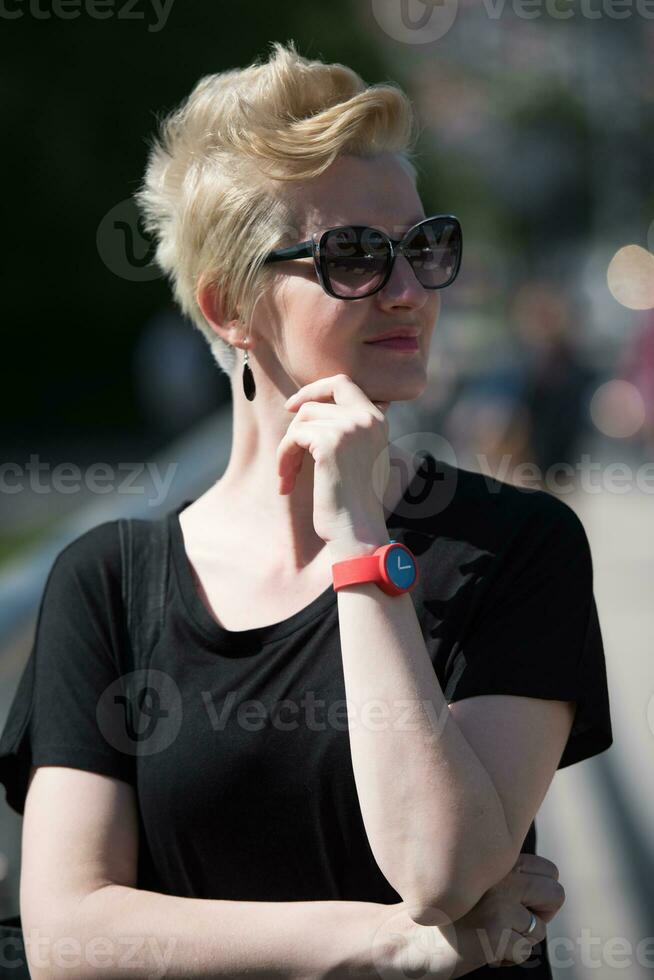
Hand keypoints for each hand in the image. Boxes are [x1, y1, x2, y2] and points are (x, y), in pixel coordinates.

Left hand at [278, 374, 390, 547]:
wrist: (358, 533)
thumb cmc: (353, 503)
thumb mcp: (355, 458)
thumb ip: (344, 431)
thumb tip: (307, 408)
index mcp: (378, 420)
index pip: (343, 383)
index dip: (314, 389)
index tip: (294, 407)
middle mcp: (368, 418)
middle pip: (317, 400)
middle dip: (296, 420)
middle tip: (287, 451)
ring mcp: (351, 428)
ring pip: (302, 419)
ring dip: (288, 447)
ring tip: (290, 475)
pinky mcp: (331, 442)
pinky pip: (293, 437)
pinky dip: (284, 457)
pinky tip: (287, 482)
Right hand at [372, 853, 564, 977]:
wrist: (407, 937)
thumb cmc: (448, 915)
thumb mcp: (479, 885)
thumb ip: (509, 878)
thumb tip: (553, 891)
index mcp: (497, 858)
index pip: (550, 871)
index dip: (540, 895)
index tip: (517, 906)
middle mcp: (500, 874)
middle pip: (556, 894)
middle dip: (541, 916)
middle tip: (512, 924)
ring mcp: (499, 901)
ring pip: (540, 929)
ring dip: (519, 941)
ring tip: (488, 936)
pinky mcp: (496, 931)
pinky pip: (523, 952)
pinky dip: (507, 958)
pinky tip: (482, 949)